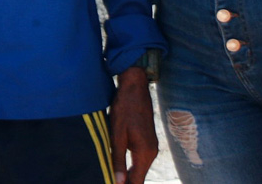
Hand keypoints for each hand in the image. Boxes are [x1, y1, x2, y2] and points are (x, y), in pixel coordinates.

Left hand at [109, 67, 157, 183]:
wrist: (135, 88)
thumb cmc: (124, 109)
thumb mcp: (117, 135)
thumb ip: (117, 160)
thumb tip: (119, 183)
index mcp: (144, 153)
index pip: (136, 181)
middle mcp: (151, 152)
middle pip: (138, 177)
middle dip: (126, 183)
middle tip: (110, 182)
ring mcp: (151, 146)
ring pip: (139, 169)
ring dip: (128, 175)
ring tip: (113, 179)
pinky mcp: (147, 141)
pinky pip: (139, 159)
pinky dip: (130, 166)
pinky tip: (120, 168)